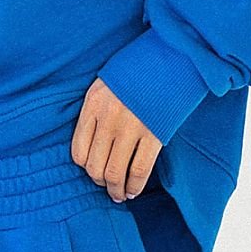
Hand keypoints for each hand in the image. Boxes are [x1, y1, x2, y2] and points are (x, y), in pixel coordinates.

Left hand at [71, 78, 161, 201]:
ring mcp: (131, 127)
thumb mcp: (106, 83)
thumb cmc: (138, 70)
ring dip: (116, 190)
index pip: (78, 150)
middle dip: (100, 182)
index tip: (93, 170)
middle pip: (95, 166)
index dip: (85, 167)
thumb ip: (97, 110)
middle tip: (106, 185)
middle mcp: (108, 118)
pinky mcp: (154, 134)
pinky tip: (133, 191)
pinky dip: (135, 186)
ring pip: (115, 173)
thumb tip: (94, 142)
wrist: (172, 57)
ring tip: (119, 195)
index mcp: (93, 104)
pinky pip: (140, 170)